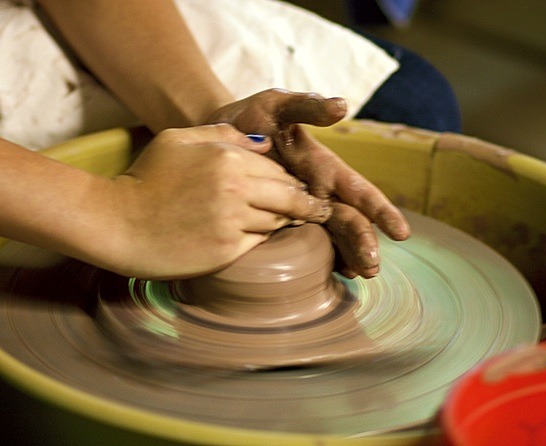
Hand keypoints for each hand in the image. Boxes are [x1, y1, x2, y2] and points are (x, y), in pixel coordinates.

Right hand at [99, 124, 330, 278]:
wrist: (117, 223)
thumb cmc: (146, 178)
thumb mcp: (178, 140)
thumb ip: (223, 135)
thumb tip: (264, 143)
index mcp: (227, 158)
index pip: (277, 168)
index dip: (289, 179)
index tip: (299, 188)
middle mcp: (236, 188)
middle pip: (290, 196)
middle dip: (306, 203)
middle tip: (318, 210)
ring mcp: (233, 221)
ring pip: (279, 220)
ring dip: (284, 221)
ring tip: (292, 222)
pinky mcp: (227, 249)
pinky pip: (260, 241)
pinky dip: (263, 237)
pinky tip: (259, 234)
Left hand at [207, 89, 409, 277]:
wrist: (221, 133)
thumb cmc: (253, 117)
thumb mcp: (278, 105)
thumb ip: (308, 107)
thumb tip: (342, 106)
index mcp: (322, 168)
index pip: (357, 191)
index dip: (380, 210)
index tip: (401, 233)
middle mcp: (317, 191)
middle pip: (348, 220)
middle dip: (363, 243)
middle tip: (372, 269)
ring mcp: (300, 208)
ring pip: (331, 235)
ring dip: (347, 255)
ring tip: (358, 275)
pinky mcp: (280, 218)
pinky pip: (304, 242)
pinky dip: (321, 258)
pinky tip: (331, 273)